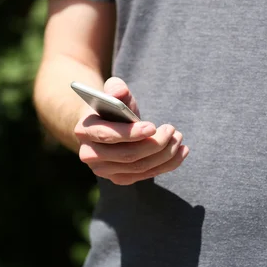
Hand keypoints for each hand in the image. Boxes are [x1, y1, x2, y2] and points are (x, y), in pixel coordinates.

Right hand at [73, 77, 188, 184]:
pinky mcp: (120, 178)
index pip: (107, 135)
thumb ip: (115, 88)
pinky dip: (168, 164)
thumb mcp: (114, 94)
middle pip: (127, 155)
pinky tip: (181, 151)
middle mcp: (90, 155)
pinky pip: (147, 174)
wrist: (106, 126)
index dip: (131, 133)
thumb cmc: (112, 107)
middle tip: (172, 130)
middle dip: (155, 143)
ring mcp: (104, 170)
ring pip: (140, 167)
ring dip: (165, 153)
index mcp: (85, 130)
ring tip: (178, 137)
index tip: (153, 126)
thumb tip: (119, 90)